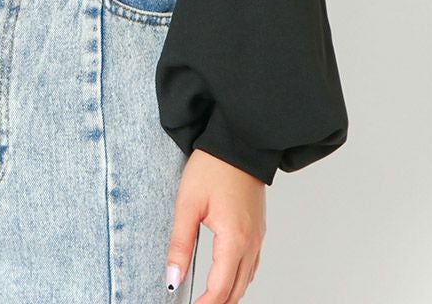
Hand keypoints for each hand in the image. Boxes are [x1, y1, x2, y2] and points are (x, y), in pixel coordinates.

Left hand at [165, 148, 265, 302]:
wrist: (237, 142)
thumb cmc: (211, 167)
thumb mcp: (187, 203)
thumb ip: (179, 243)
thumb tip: (172, 277)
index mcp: (234, 238)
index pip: (220, 288)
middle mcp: (251, 242)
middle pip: (236, 289)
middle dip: (217, 302)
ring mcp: (258, 236)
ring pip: (246, 279)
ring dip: (228, 293)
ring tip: (207, 297)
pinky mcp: (259, 229)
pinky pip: (252, 263)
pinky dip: (237, 277)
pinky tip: (225, 276)